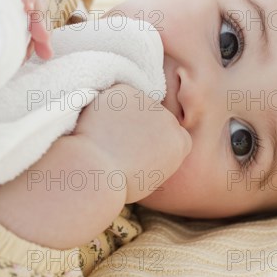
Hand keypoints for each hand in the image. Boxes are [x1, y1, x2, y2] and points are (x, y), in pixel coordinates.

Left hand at [74, 84, 191, 202]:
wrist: (96, 171)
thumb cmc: (118, 186)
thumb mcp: (150, 178)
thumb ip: (157, 157)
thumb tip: (145, 148)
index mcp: (180, 142)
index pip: (173, 135)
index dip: (155, 142)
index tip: (139, 152)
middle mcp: (169, 118)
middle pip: (154, 118)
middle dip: (139, 126)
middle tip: (118, 145)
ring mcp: (147, 102)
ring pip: (134, 106)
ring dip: (123, 116)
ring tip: (106, 138)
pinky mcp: (125, 91)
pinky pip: (116, 97)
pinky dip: (106, 107)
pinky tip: (98, 125)